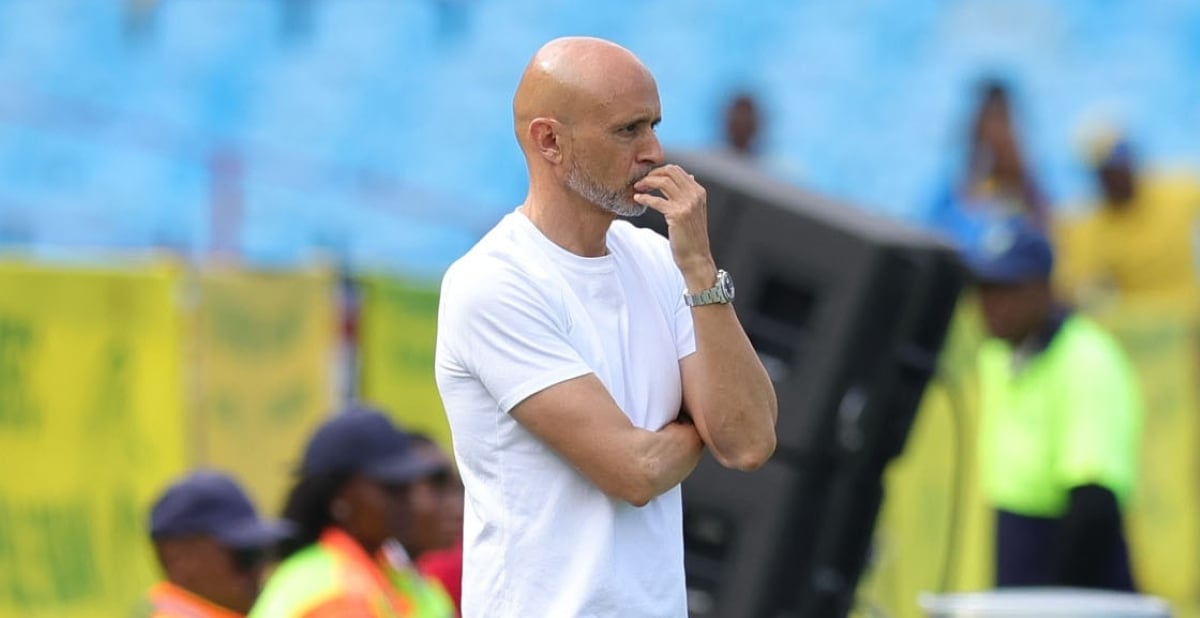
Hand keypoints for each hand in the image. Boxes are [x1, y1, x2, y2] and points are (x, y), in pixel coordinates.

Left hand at [633, 165, 716, 288]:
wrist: (696, 257)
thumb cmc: (691, 235)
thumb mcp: (695, 210)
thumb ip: (690, 193)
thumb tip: (688, 175)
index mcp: (699, 191)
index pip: (677, 170)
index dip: (659, 171)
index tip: (648, 177)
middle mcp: (695, 195)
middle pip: (670, 171)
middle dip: (652, 173)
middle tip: (641, 181)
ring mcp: (687, 204)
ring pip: (663, 182)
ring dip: (647, 182)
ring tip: (637, 188)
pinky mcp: (677, 214)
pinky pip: (656, 201)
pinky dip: (644, 198)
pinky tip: (637, 199)